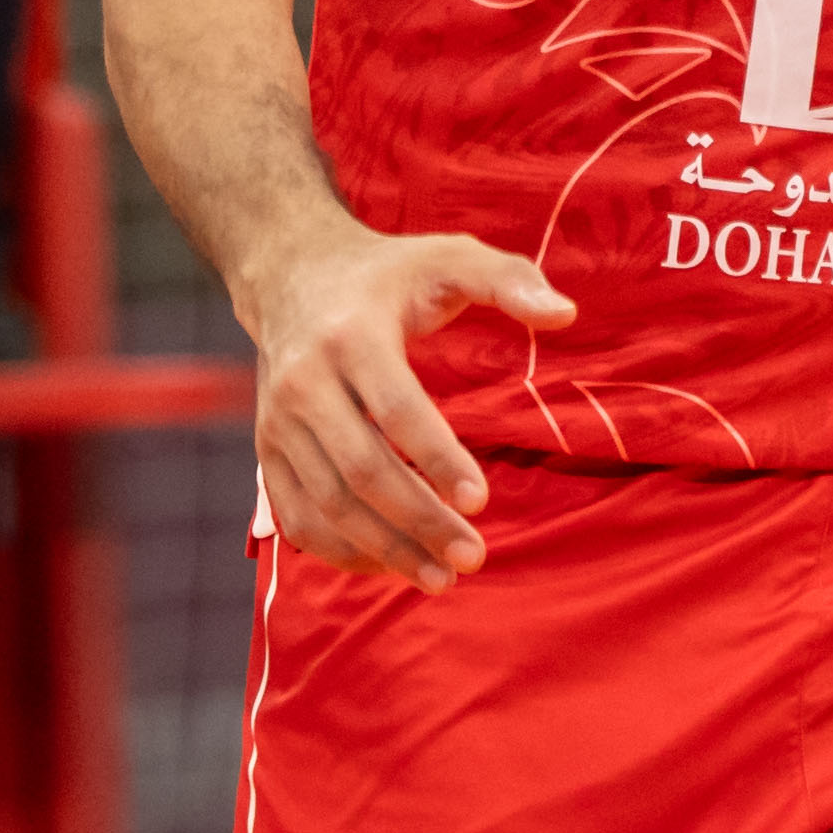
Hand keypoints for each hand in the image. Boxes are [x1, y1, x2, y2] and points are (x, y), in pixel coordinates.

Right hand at [239, 220, 570, 588]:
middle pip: (362, 469)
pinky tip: (392, 565)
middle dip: (419, 521)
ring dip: (385, 548)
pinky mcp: (266, 450)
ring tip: (441, 577)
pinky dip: (341, 551)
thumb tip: (565, 314)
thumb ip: (509, 279)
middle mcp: (304, 383)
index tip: (482, 500)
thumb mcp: (450, 256)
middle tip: (473, 557)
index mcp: (352, 336)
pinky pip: (298, 516)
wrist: (292, 276)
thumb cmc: (389, 272)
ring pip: (328, 503)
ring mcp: (277, 422)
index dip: (438, 459)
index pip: (397, 410)